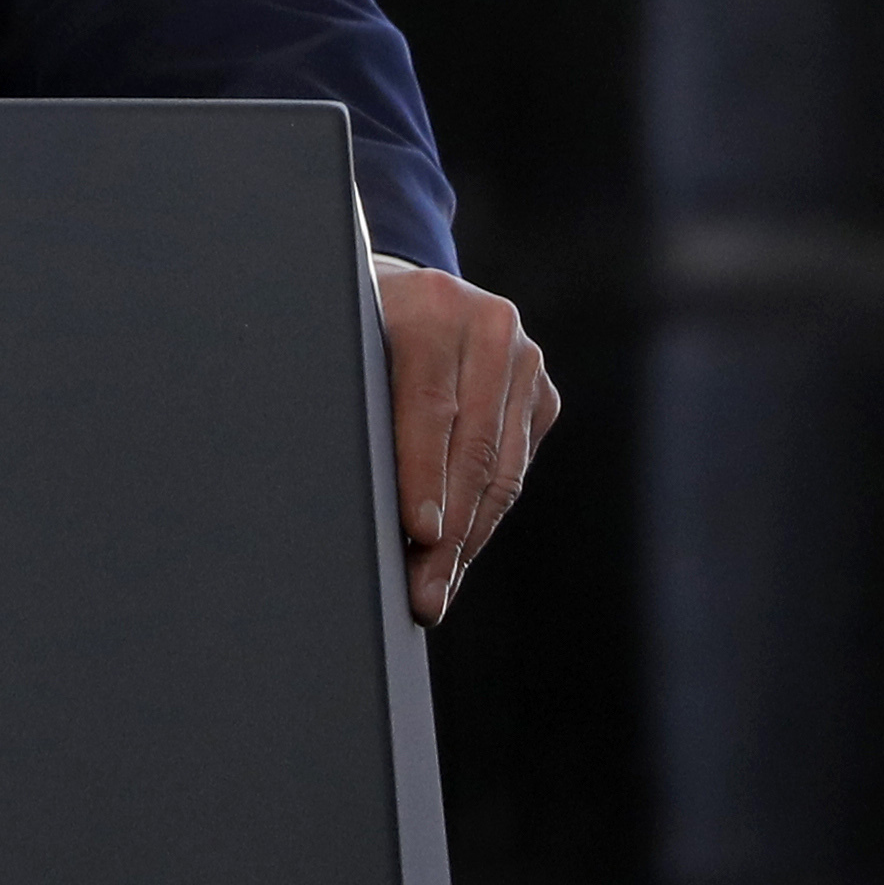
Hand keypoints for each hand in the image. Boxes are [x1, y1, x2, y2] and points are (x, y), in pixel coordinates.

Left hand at [373, 256, 556, 626]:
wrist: (410, 291)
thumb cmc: (358, 329)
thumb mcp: (345, 345)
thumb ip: (351, 399)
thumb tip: (342, 491)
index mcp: (433, 307)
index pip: (428, 407)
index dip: (422, 476)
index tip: (418, 533)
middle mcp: (490, 328)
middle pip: (472, 449)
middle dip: (448, 532)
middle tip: (424, 592)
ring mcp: (525, 360)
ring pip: (501, 470)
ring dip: (468, 538)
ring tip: (438, 589)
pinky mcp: (541, 393)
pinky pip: (514, 469)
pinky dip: (484, 518)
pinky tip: (457, 555)